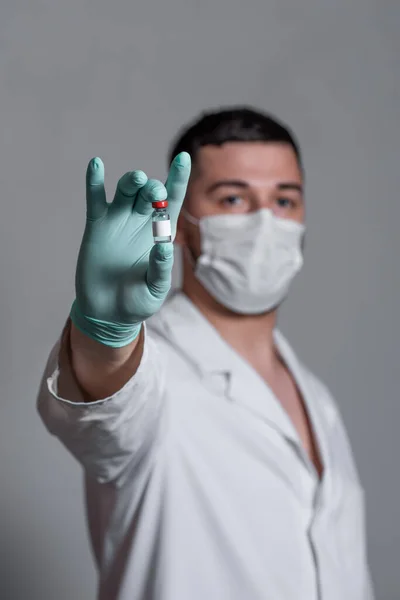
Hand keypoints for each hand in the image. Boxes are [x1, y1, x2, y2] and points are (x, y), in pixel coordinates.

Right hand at [70, 152, 190, 346]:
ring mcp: (118, 222)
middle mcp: (141, 223)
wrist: (108, 313)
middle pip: (150, 194)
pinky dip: (94, 182)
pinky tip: (96, 165)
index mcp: (161, 234)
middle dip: (154, 188)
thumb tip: (164, 247)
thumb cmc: (137, 302)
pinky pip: (95, 200)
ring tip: (137, 180)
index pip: (173, 201)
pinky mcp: (97, 227)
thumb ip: (160, 270)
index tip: (184, 158)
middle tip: (155, 193)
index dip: (178, 179)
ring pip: (126, 192)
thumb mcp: (155, 290)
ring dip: (132, 181)